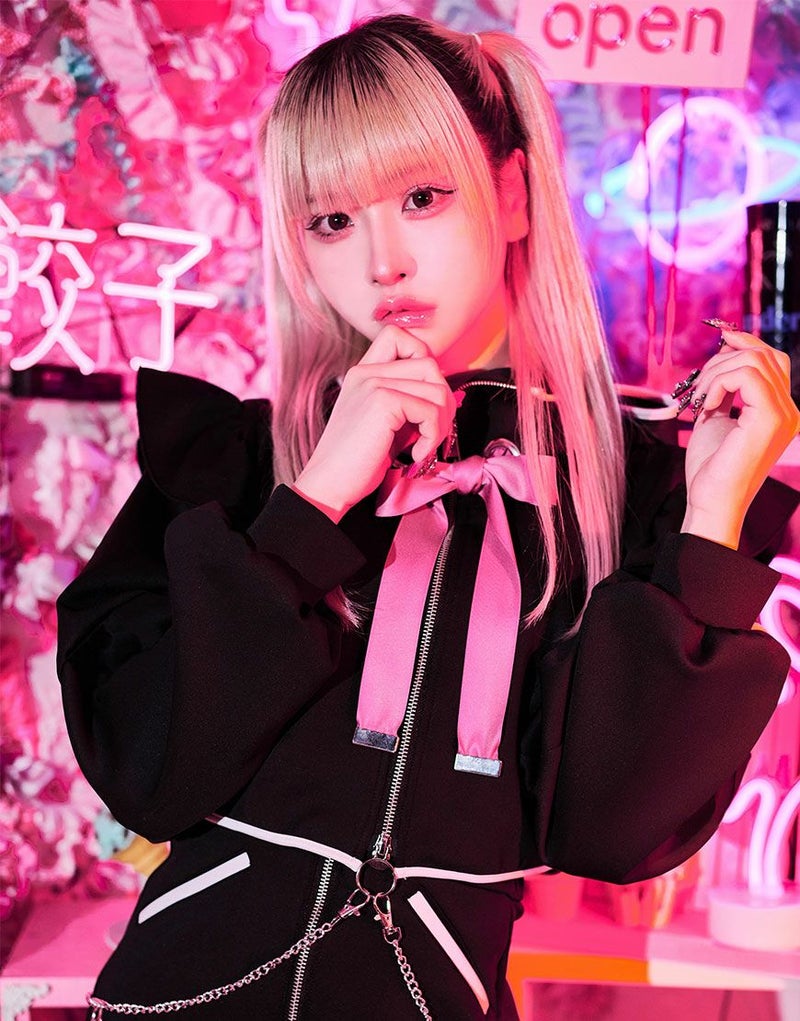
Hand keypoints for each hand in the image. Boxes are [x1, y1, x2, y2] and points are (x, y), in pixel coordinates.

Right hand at [292, 327, 456, 521]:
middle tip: (434, 432)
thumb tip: (447, 397)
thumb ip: (408, 400)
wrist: (330, 485)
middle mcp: (366, 372)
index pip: (399, 336)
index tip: (423, 397)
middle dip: (443, 400)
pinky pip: (430, 411)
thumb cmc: (357, 462)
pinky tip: (415, 455)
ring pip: (436, 388)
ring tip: (425, 446)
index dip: (422, 358)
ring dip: (441, 423)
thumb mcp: (385, 422)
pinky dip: (432, 438)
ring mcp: (373, 383)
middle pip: (429, 363)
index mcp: (363, 373)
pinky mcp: (382, 402)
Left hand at [682, 328, 799, 547]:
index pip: (772, 359)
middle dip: (722, 359)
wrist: (710, 501)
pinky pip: (746, 375)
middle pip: (765, 354)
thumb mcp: (717, 415)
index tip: (715, 346)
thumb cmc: (710, 466)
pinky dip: (717, 383)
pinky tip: (705, 405)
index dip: (744, 344)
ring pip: (754, 360)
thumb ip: (726, 387)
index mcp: (780, 411)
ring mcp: (784, 415)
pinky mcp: (770, 419)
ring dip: (715, 373)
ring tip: (698, 400)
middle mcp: (790, 411)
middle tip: (698, 386)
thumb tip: (726, 348)